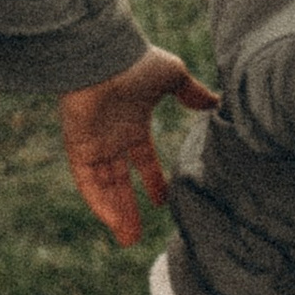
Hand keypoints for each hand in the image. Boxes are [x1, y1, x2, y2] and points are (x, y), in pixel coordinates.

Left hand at [59, 47, 218, 246]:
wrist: (105, 54)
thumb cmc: (138, 60)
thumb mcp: (173, 77)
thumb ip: (192, 93)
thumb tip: (215, 102)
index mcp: (133, 123)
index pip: (142, 159)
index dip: (152, 179)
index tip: (161, 200)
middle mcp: (112, 136)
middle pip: (120, 181)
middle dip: (128, 208)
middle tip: (135, 238)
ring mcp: (94, 142)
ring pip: (104, 186)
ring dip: (115, 212)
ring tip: (128, 240)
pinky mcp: (78, 146)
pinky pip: (87, 181)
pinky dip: (99, 201)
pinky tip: (113, 222)